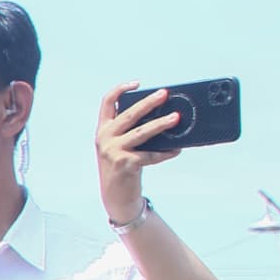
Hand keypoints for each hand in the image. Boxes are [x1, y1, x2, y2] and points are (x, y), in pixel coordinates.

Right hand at [95, 83, 184, 225]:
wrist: (115, 195)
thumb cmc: (121, 166)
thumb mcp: (118, 146)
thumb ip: (130, 132)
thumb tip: (160, 117)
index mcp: (103, 130)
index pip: (107, 103)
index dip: (120, 90)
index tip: (136, 84)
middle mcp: (105, 138)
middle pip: (129, 114)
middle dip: (148, 102)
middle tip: (164, 94)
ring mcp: (114, 151)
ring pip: (141, 132)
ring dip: (160, 124)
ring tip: (175, 118)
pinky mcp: (125, 163)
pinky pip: (150, 154)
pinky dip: (165, 152)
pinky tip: (176, 150)